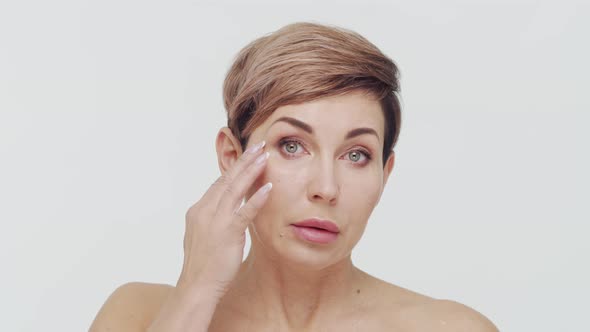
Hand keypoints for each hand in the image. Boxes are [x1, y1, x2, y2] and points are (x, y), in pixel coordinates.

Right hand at [177, 140, 270, 298]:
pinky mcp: (227, 232)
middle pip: (226, 179)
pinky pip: (244, 211)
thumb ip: (214, 221)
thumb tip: (226, 213)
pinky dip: (256, 198)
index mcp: (198, 211)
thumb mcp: (205, 237)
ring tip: (265, 156)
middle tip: (259, 145)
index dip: (234, 168)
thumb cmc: (203, 267)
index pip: (218, 184)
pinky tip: (269, 187)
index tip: (247, 155)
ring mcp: (215, 220)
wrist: (196, 287)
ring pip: (234, 189)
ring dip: (251, 171)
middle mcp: (204, 211)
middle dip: (244, 161)